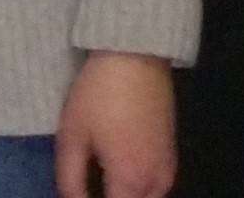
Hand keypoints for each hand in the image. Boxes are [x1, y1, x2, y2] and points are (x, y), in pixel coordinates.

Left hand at [55, 50, 174, 197]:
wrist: (135, 60)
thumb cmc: (98, 96)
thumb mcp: (72, 137)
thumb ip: (70, 178)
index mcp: (131, 180)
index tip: (79, 196)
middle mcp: (158, 182)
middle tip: (88, 189)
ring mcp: (170, 168)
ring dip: (127, 196)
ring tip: (101, 184)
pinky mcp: (172, 155)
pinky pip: (158, 187)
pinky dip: (139, 190)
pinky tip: (117, 176)